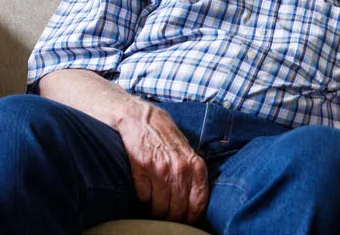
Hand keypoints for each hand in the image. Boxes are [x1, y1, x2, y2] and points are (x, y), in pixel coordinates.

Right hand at [116, 101, 208, 222]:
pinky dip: (143, 199)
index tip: (186, 220)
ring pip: (160, 209)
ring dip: (157, 212)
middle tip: (168, 216)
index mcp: (195, 166)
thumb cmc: (166, 136)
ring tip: (155, 208)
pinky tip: (145, 192)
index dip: (191, 217)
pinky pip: (144, 198)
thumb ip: (193, 174)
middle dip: (172, 218)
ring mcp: (160, 171)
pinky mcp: (141, 171)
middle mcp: (180, 170)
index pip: (198, 204)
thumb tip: (195, 203)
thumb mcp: (188, 152)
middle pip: (178, 211)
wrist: (141, 119)